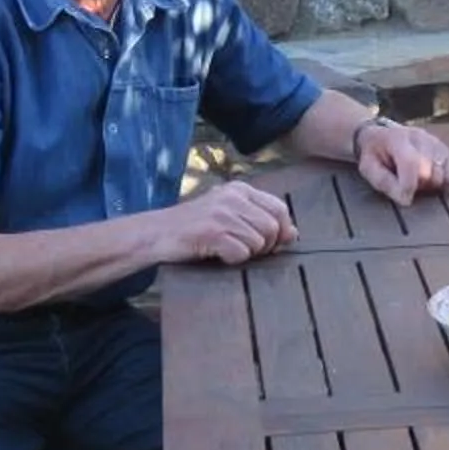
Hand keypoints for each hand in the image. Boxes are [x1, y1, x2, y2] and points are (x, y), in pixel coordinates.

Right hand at [169, 180, 296, 263]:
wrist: (155, 233)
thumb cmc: (194, 227)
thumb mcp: (228, 214)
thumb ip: (260, 219)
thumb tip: (293, 234)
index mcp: (239, 189)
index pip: (280, 208)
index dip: (282, 230)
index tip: (271, 243)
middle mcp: (232, 197)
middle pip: (273, 228)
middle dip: (265, 246)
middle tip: (244, 250)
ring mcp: (222, 214)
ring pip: (258, 242)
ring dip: (246, 254)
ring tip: (226, 249)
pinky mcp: (211, 232)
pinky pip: (240, 253)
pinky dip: (232, 260)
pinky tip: (217, 255)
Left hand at [358, 120, 448, 205]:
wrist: (380, 136)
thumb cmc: (374, 155)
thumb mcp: (369, 169)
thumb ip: (385, 183)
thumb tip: (406, 200)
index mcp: (398, 139)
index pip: (411, 164)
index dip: (409, 187)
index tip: (405, 199)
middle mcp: (420, 137)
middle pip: (429, 171)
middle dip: (419, 185)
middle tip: (407, 184)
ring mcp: (435, 142)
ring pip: (442, 174)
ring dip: (430, 184)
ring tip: (417, 180)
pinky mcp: (444, 150)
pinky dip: (443, 181)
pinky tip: (430, 179)